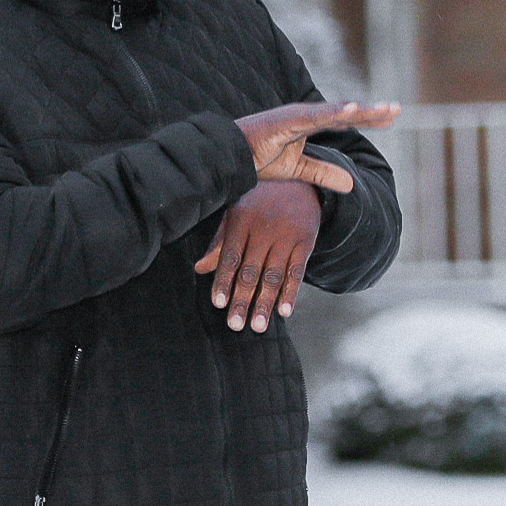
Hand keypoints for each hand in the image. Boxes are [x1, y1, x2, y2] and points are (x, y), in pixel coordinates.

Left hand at [195, 182, 320, 331]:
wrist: (298, 179)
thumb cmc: (258, 199)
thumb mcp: (236, 213)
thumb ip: (220, 242)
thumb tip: (200, 269)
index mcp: (241, 220)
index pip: (230, 256)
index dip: (223, 281)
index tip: (218, 303)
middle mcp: (264, 228)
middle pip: (251, 271)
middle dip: (242, 300)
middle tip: (235, 325)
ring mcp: (287, 235)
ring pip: (273, 275)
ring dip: (265, 303)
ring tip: (257, 326)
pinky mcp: (306, 241)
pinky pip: (297, 271)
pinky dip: (291, 293)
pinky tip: (284, 311)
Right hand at [236, 101, 397, 193]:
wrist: (228, 158)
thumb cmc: (257, 159)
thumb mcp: (298, 171)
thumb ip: (323, 173)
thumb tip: (352, 185)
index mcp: (308, 124)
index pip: (345, 119)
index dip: (368, 117)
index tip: (392, 116)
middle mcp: (306, 116)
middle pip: (345, 112)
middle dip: (371, 111)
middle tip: (397, 108)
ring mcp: (296, 116)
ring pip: (334, 111)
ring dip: (359, 110)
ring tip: (382, 109)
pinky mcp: (286, 120)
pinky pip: (313, 116)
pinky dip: (333, 112)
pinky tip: (352, 109)